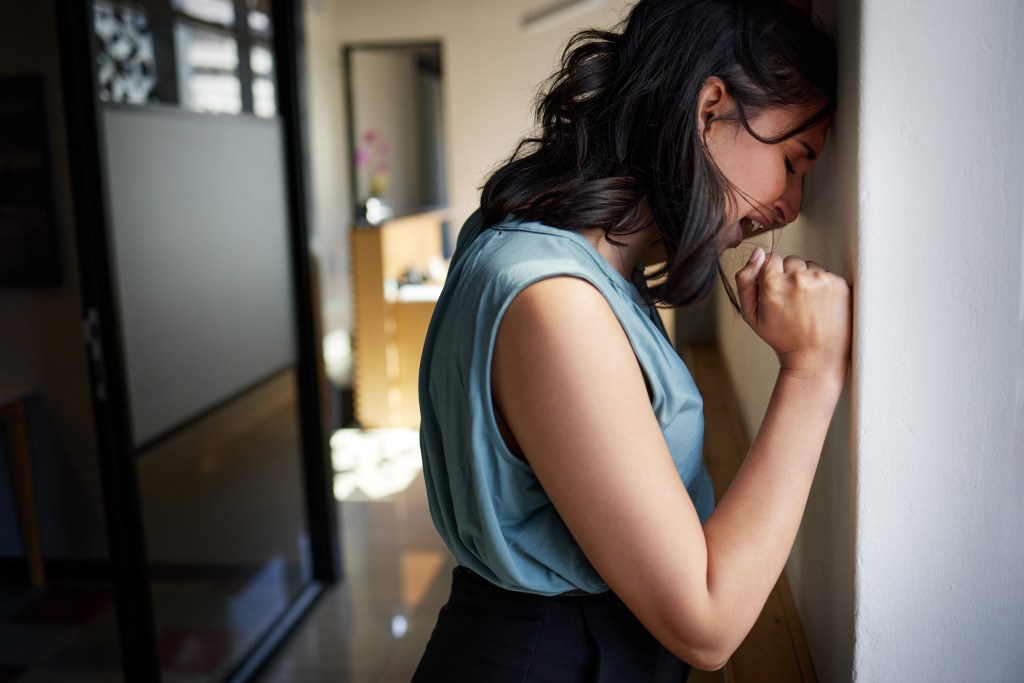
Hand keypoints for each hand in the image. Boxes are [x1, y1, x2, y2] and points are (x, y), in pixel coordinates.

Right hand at [735, 247, 851, 383]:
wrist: (815, 358)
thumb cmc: (782, 338)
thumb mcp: (751, 314)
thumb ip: (745, 280)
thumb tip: (758, 252)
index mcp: (774, 285)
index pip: (770, 258)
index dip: (771, 275)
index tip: (776, 293)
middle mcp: (798, 279)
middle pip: (791, 260)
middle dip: (789, 276)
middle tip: (792, 302)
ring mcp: (822, 280)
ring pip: (809, 266)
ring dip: (807, 280)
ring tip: (806, 305)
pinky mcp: (839, 284)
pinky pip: (826, 274)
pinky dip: (822, 287)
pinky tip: (819, 306)